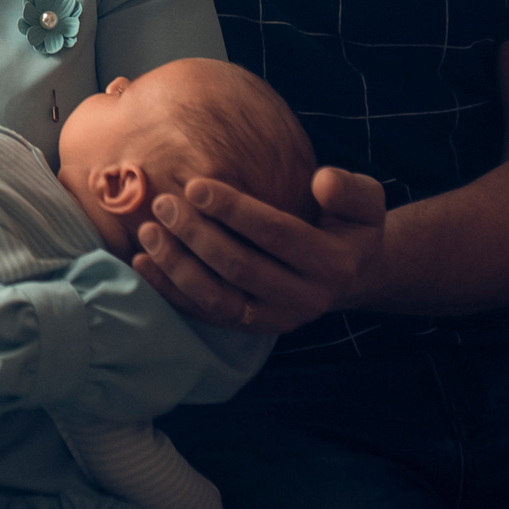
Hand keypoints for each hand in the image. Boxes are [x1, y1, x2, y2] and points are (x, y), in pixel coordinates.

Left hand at [130, 166, 387, 334]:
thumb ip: (349, 190)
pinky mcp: (251, 327)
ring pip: (218, 298)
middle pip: (241, 268)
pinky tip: (143, 262)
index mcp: (334, 263)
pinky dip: (171, 290)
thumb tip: (323, 180)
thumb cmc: (347, 225)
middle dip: (197, 234)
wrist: (349, 273)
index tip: (195, 185)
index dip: (234, 210)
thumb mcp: (365, 202)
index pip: (276, 235)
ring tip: (149, 230)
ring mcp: (276, 318)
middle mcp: (306, 298)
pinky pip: (205, 314)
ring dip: (178, 266)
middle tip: (163, 203)